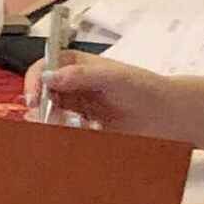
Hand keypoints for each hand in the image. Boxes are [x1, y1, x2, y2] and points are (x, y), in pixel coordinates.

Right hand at [41, 57, 201, 141]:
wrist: (170, 117)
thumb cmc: (145, 89)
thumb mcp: (114, 77)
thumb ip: (82, 75)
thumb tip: (49, 77)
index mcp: (75, 65)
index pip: (43, 69)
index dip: (34, 82)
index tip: (34, 98)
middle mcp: (72, 86)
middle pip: (42, 95)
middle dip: (41, 107)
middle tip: (50, 118)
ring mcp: (77, 110)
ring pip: (50, 116)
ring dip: (53, 124)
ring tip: (72, 127)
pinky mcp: (84, 131)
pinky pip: (65, 135)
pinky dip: (66, 137)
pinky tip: (85, 134)